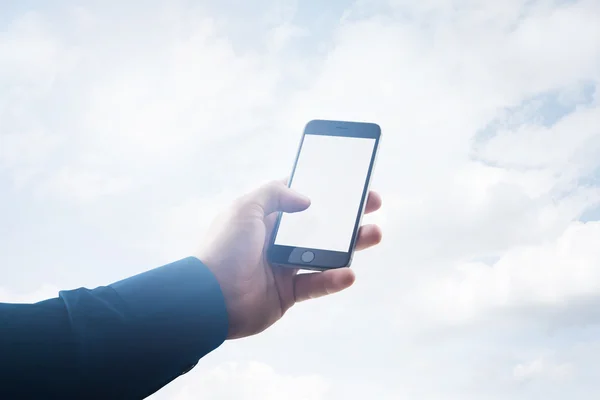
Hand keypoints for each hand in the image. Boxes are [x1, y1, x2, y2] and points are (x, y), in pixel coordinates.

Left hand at [196, 180, 382, 338]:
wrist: (210, 298)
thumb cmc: (225, 249)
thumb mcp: (246, 208)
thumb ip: (276, 194)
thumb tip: (306, 199)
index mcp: (266, 217)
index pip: (300, 198)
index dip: (324, 190)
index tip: (348, 183)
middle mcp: (276, 239)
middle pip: (319, 225)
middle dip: (346, 215)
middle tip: (372, 205)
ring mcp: (284, 266)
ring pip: (325, 254)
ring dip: (350, 245)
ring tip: (373, 234)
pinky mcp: (288, 293)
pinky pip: (317, 285)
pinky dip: (334, 280)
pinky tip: (348, 274)